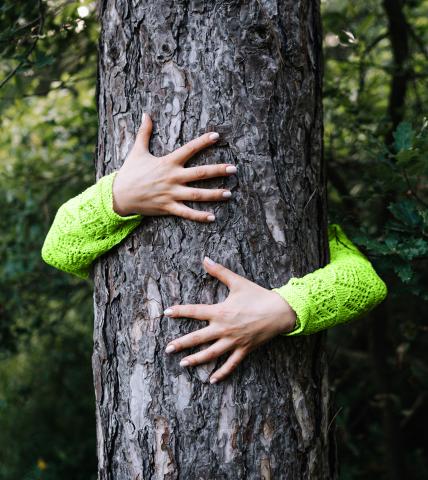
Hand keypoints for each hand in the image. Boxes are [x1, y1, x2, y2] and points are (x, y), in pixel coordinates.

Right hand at [112, 113, 236, 218]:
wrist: (119, 195)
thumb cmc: (130, 172)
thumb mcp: (137, 151)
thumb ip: (144, 132)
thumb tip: (145, 113)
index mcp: (168, 162)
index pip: (189, 149)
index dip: (203, 141)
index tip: (217, 136)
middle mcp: (172, 177)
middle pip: (200, 173)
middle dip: (218, 170)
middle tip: (234, 169)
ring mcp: (171, 193)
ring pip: (197, 195)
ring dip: (214, 194)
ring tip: (229, 193)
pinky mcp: (168, 207)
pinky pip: (186, 213)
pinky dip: (199, 216)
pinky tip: (213, 217)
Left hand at [163, 257, 296, 383]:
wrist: (280, 311)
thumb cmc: (258, 296)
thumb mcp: (237, 282)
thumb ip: (219, 271)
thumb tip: (205, 259)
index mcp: (220, 311)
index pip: (195, 311)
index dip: (179, 311)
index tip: (166, 313)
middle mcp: (224, 328)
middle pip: (198, 338)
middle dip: (181, 344)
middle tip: (167, 349)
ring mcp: (233, 341)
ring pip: (211, 353)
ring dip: (196, 359)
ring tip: (183, 364)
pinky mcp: (244, 349)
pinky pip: (231, 364)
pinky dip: (222, 373)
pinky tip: (212, 380)